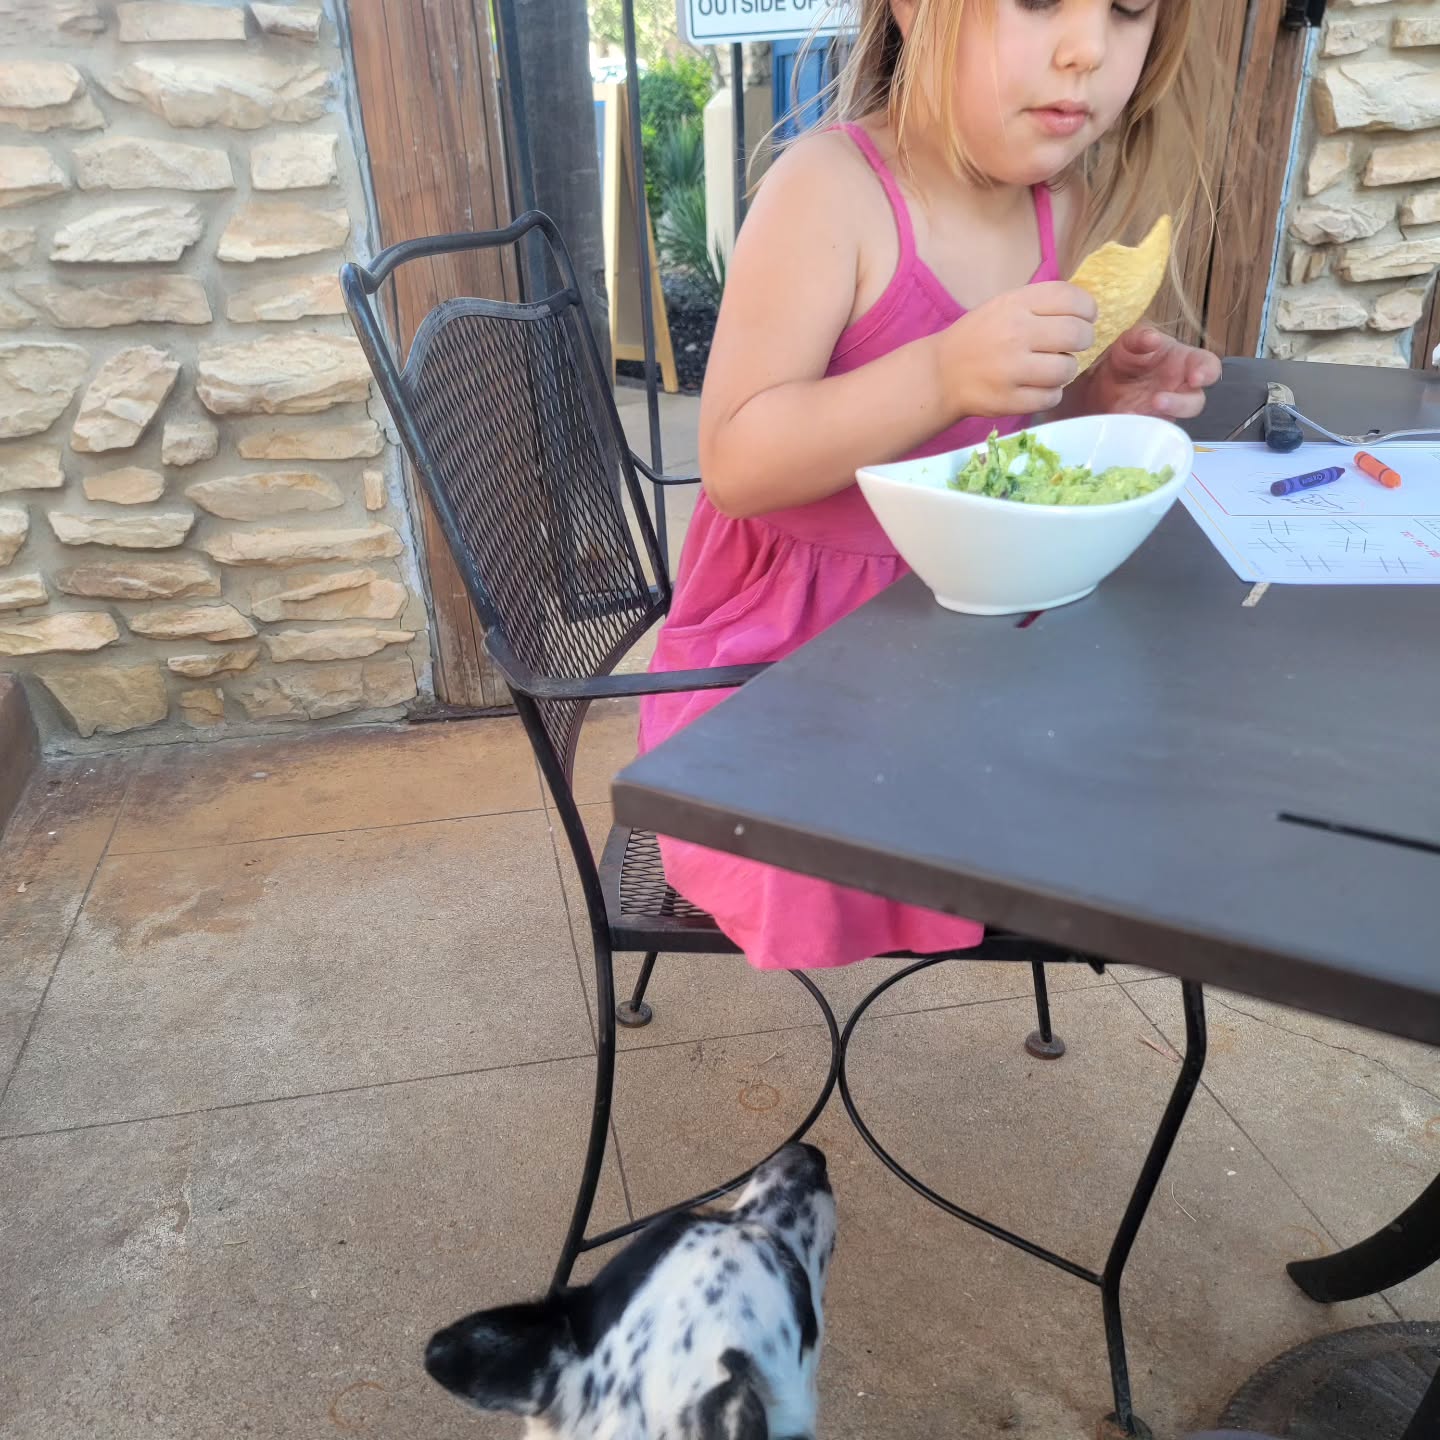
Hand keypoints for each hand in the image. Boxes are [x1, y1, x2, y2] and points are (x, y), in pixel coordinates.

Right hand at [940, 282, 1096, 419]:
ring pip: (1067, 370)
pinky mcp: (1010, 400)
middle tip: (1070, 345)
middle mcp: (1015, 333)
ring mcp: (1012, 369)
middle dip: (1082, 340)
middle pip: (1077, 334)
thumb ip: (1041, 305)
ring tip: (1050, 369)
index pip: (1070, 298)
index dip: (1087, 309)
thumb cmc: (978, 337)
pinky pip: (1052, 397)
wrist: (941, 374)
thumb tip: (1087, 312)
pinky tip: (1037, 387)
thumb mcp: (1004, 306)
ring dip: (1065, 370)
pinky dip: (1050, 393)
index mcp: (1015, 304)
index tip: (1085, 318)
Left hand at [1081, 324, 1220, 419]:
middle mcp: (1181, 388)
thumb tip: (1152, 338)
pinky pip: (1149, 430)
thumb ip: (1140, 337)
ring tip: (1133, 412)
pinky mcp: (1149, 424)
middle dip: (1180, 404)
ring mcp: (1167, 410)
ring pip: (1174, 420)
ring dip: (1156, 419)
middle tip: (1157, 401)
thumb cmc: (1131, 355)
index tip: (1196, 377)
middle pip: (1195, 401)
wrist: (1104, 379)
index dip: (1207, 372)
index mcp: (1186, 362)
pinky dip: (1136, 426)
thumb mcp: (1131, 341)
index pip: (1208, 366)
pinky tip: (1121, 417)